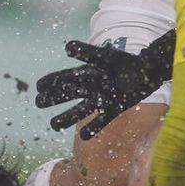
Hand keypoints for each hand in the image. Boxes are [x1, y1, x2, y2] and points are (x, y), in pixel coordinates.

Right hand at [35, 31, 175, 139]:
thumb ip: (87, 52)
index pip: (64, 78)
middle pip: (68, 95)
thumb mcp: (104, 55)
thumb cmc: (124, 60)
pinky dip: (93, 128)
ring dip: (67, 116)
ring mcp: (101, 99)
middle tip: (39, 102)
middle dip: (53, 99)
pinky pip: (101, 120)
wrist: (146, 70)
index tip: (37, 87)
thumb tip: (67, 47)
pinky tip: (84, 137)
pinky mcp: (114, 108)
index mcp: (87, 73)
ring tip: (53, 124)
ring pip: (80, 110)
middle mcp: (91, 87)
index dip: (51, 82)